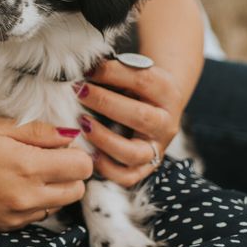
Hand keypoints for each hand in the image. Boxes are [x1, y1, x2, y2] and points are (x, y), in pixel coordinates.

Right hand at [0, 118, 92, 231]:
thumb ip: (39, 132)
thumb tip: (71, 136)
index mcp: (27, 167)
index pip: (82, 167)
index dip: (76, 153)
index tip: (60, 145)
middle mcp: (26, 197)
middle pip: (77, 191)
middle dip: (70, 173)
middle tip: (47, 158)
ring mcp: (15, 216)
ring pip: (58, 206)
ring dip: (53, 189)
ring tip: (27, 171)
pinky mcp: (5, 227)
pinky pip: (36, 217)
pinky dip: (34, 202)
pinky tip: (13, 186)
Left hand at [76, 59, 184, 186]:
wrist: (157, 107)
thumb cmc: (136, 87)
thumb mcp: (132, 73)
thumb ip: (112, 71)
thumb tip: (82, 69)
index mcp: (167, 93)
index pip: (143, 81)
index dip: (112, 73)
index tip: (87, 71)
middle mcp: (166, 123)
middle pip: (139, 116)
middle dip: (105, 103)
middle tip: (79, 92)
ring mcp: (156, 149)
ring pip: (132, 153)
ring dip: (103, 138)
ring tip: (82, 123)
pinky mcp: (145, 168)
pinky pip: (126, 176)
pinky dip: (105, 167)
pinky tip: (88, 152)